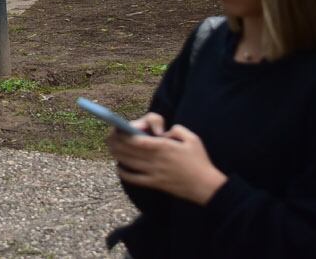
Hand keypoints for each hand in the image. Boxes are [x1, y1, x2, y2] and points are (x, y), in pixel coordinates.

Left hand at [107, 122, 226, 205]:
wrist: (206, 187)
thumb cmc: (200, 161)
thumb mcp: (192, 138)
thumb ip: (176, 129)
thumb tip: (163, 131)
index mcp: (163, 147)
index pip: (136, 139)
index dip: (123, 133)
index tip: (116, 128)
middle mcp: (155, 160)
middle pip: (127, 150)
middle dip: (115, 142)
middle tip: (108, 136)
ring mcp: (153, 173)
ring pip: (128, 163)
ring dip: (117, 154)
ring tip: (111, 147)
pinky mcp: (154, 184)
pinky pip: (134, 179)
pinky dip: (124, 173)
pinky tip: (119, 167)